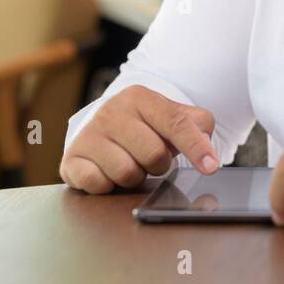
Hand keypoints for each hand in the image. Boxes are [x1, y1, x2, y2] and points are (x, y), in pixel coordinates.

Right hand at [59, 85, 218, 193]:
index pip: (176, 123)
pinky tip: (108, 172)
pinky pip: (99, 184)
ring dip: (134, 177)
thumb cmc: (144, 126)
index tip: (211, 166)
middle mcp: (111, 112)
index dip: (196, 147)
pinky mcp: (72, 159)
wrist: (101, 129)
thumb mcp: (171, 117)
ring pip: (127, 173)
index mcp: (139, 97)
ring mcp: (88, 135)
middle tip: (150, 158)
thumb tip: (209, 158)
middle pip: (154, 155)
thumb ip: (197, 128)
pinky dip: (108, 186)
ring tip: (129, 163)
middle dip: (158, 164)